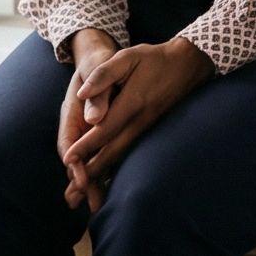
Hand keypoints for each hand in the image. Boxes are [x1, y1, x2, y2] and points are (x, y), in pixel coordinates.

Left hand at [57, 33, 213, 211]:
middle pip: (112, 152)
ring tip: (86, 197)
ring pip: (121, 156)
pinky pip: (128, 152)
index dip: (85, 146)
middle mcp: (139, 121)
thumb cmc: (154, 59)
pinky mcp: (148, 130)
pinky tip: (106, 180)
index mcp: (132, 104)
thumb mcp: (127, 58)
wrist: (187, 65)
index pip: (104, 130)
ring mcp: (146, 128)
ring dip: (103, 176)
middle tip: (73, 192)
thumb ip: (103, 75)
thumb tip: (82, 94)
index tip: (68, 160)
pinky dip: (115, 167)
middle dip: (91, 172)